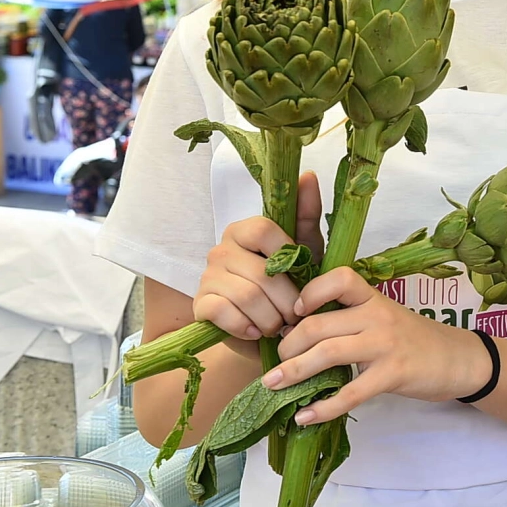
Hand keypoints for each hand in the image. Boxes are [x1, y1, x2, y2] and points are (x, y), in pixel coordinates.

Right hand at [193, 172, 323, 340]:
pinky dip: (247, 327)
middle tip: (296, 314)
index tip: (301, 272)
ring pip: (247, 297)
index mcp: (245, 230)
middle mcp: (221, 249)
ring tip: (280, 325)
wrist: (268, 331)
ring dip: (271, 318)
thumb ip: (306, 214)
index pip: (263, 229)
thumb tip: (308, 174)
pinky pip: (224, 313)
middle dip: (287, 300)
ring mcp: (207, 276)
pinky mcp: (199, 305)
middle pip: (261, 272)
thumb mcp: (307, 250)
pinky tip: (256, 331)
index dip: (287, 253)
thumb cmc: (289, 286)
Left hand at [263, 266, 491, 421]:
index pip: (338, 279)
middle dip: (288, 346)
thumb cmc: (415, 340)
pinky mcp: (393, 374)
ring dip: (293, 372)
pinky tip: (305, 416)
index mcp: (373, 298)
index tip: (294, 312)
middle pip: (319, 324)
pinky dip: (323, 408)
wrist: (458, 360)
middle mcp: (377, 316)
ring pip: (327, 354)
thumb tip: (299, 337)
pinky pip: (350, 392)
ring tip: (273, 386)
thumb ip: (351, 321)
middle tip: (275, 364)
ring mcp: (385, 344)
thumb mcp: (385, 318)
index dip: (310, 292)